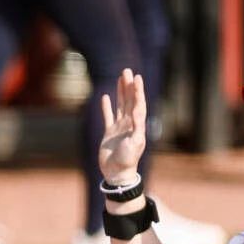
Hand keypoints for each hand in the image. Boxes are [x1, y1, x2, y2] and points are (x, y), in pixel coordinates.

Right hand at [97, 68, 146, 183]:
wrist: (117, 173)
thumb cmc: (127, 160)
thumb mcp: (135, 143)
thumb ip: (137, 127)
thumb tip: (138, 112)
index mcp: (137, 124)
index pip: (138, 103)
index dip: (137, 90)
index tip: (137, 77)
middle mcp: (129, 123)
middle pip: (129, 100)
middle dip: (129, 86)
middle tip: (127, 71)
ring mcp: (119, 128)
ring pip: (120, 105)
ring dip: (120, 92)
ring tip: (120, 78)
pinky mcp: (109, 133)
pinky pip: (108, 116)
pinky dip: (107, 107)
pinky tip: (106, 97)